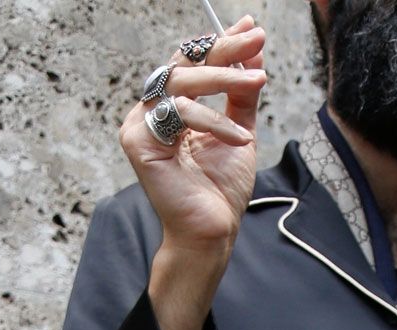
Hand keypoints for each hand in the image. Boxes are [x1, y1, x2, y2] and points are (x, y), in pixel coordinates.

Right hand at [119, 17, 267, 255]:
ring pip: (182, 83)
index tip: (252, 29)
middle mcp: (151, 111)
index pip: (191, 63)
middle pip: (184, 64)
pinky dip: (214, 121)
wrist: (211, 233)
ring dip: (225, 78)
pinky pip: (180, 114)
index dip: (220, 42)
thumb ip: (243, 93)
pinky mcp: (139, 142)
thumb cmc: (220, 191)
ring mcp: (140, 125)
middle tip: (255, 38)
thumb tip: (254, 48)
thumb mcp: (240, 130)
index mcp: (170, 107)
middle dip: (224, 48)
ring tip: (257, 82)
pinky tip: (240, 139)